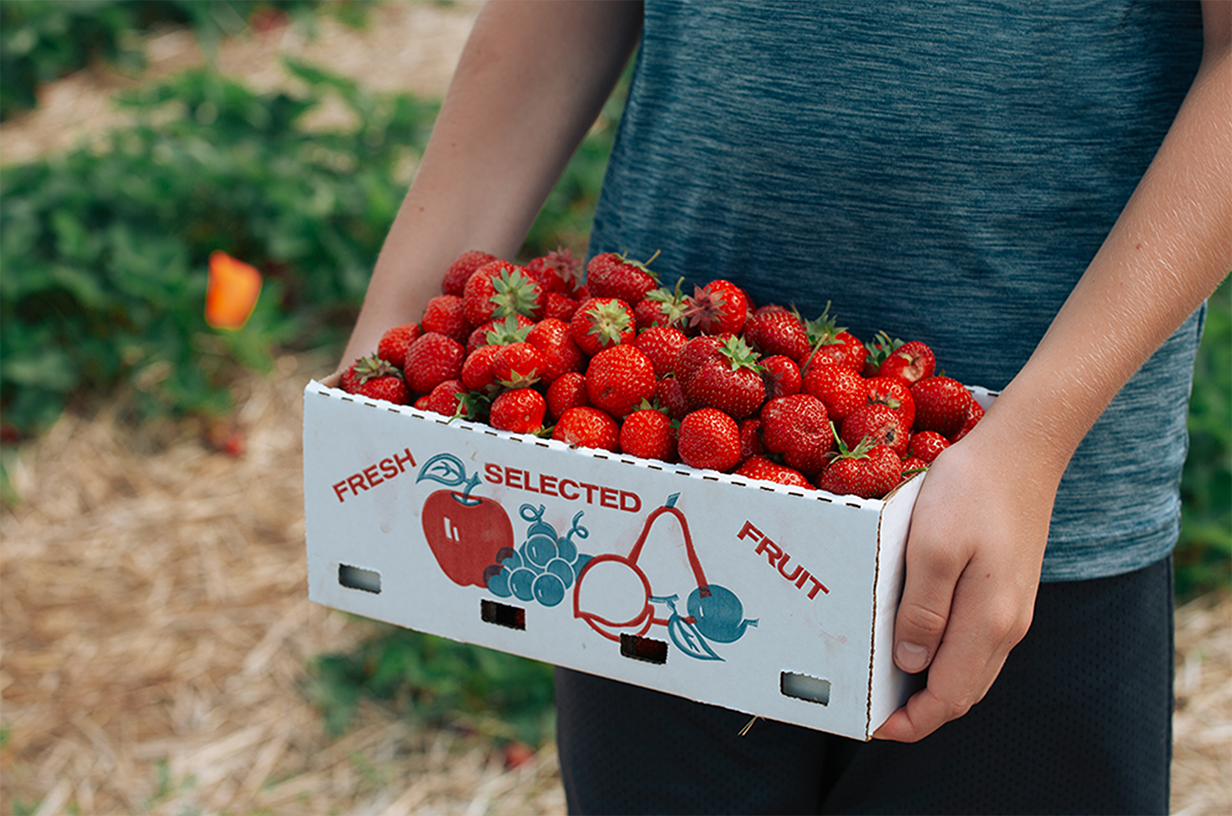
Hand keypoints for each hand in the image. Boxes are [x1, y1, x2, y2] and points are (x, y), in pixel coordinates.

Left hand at [873, 420, 1054, 741]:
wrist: (1022, 450)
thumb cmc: (971, 491)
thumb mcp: (932, 546)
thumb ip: (922, 611)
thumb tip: (910, 664)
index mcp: (988, 622)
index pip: (950, 698)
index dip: (911, 723)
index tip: (872, 725)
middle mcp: (1007, 625)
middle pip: (961, 692)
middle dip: (917, 710)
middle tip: (870, 704)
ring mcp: (1012, 609)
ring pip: (971, 670)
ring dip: (931, 684)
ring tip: (885, 677)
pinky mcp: (1009, 590)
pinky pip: (976, 642)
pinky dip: (945, 655)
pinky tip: (916, 636)